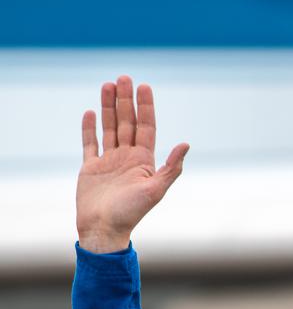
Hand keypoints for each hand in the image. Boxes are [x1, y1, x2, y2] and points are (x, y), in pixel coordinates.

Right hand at [76, 75, 189, 252]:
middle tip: (123, 77)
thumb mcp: (155, 190)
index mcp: (143, 161)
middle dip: (125, 100)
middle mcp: (127, 158)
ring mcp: (109, 162)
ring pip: (109, 128)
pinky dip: (89, 129)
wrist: (104, 230)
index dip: (145, 107)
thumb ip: (171, 167)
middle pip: (127, 122)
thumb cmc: (131, 213)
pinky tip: (90, 112)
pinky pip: (90, 144)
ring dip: (108, 107)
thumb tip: (186, 144)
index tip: (144, 86)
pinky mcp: (91, 168)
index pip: (146, 127)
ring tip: (107, 85)